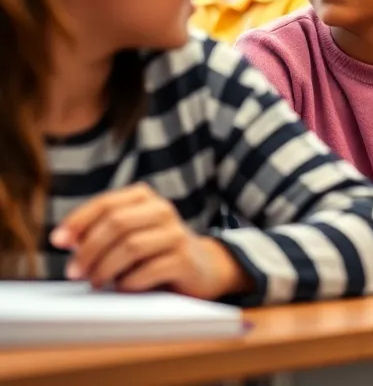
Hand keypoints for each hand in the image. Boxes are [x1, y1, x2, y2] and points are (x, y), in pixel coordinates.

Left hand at [50, 183, 251, 299]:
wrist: (202, 268)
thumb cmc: (154, 252)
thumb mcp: (128, 235)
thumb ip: (100, 233)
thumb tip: (68, 241)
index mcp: (145, 199)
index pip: (105, 203)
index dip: (78, 221)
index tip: (58, 242)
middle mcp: (163, 210)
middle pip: (117, 224)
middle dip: (89, 250)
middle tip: (73, 272)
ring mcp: (177, 234)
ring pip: (131, 246)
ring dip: (105, 268)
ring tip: (96, 282)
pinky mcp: (184, 260)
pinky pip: (147, 271)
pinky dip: (128, 282)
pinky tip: (124, 286)